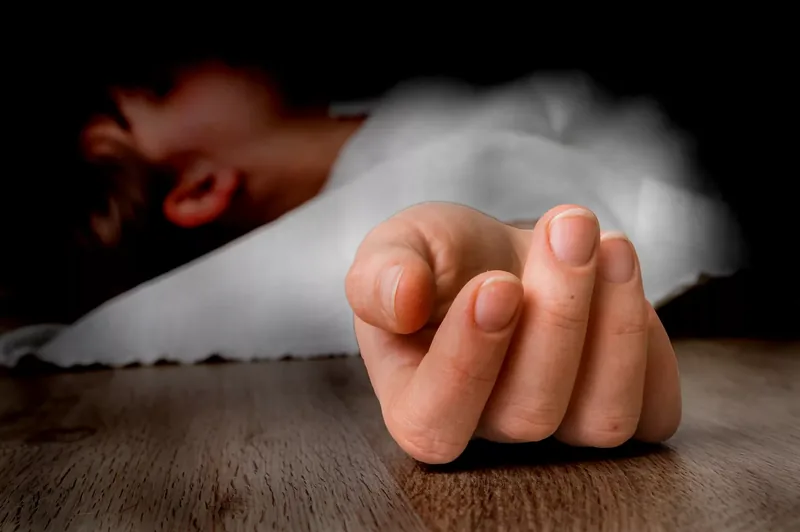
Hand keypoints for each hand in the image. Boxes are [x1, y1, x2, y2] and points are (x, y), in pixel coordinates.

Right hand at [345, 202, 680, 463]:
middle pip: (528, 414)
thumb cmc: (445, 258)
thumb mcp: (399, 246)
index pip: (435, 420)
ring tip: (608, 242)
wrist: (503, 252)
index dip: (468, 360)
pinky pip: (653, 411)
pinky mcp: (618, 410)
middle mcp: (490, 431)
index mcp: (418, 403)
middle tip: (567, 226)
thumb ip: (380, 273)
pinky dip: (648, 341)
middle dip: (557, 314)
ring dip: (615, 325)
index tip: (496, 284)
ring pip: (600, 419)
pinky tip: (622, 272)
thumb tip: (400, 301)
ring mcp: (559, 431)